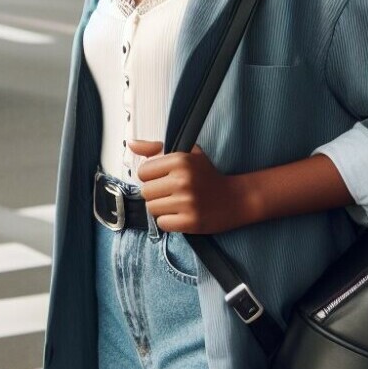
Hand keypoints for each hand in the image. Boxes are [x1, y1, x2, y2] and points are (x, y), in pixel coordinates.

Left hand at [127, 139, 250, 233]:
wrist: (236, 198)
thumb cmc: (207, 175)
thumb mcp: (186, 154)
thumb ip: (156, 148)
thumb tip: (131, 144)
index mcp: (180, 160)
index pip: (143, 171)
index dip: (151, 176)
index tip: (164, 178)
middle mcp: (183, 180)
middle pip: (145, 191)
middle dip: (155, 194)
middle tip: (172, 193)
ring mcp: (187, 202)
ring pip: (152, 208)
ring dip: (161, 208)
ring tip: (177, 203)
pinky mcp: (190, 221)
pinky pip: (162, 224)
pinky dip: (169, 222)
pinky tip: (181, 215)